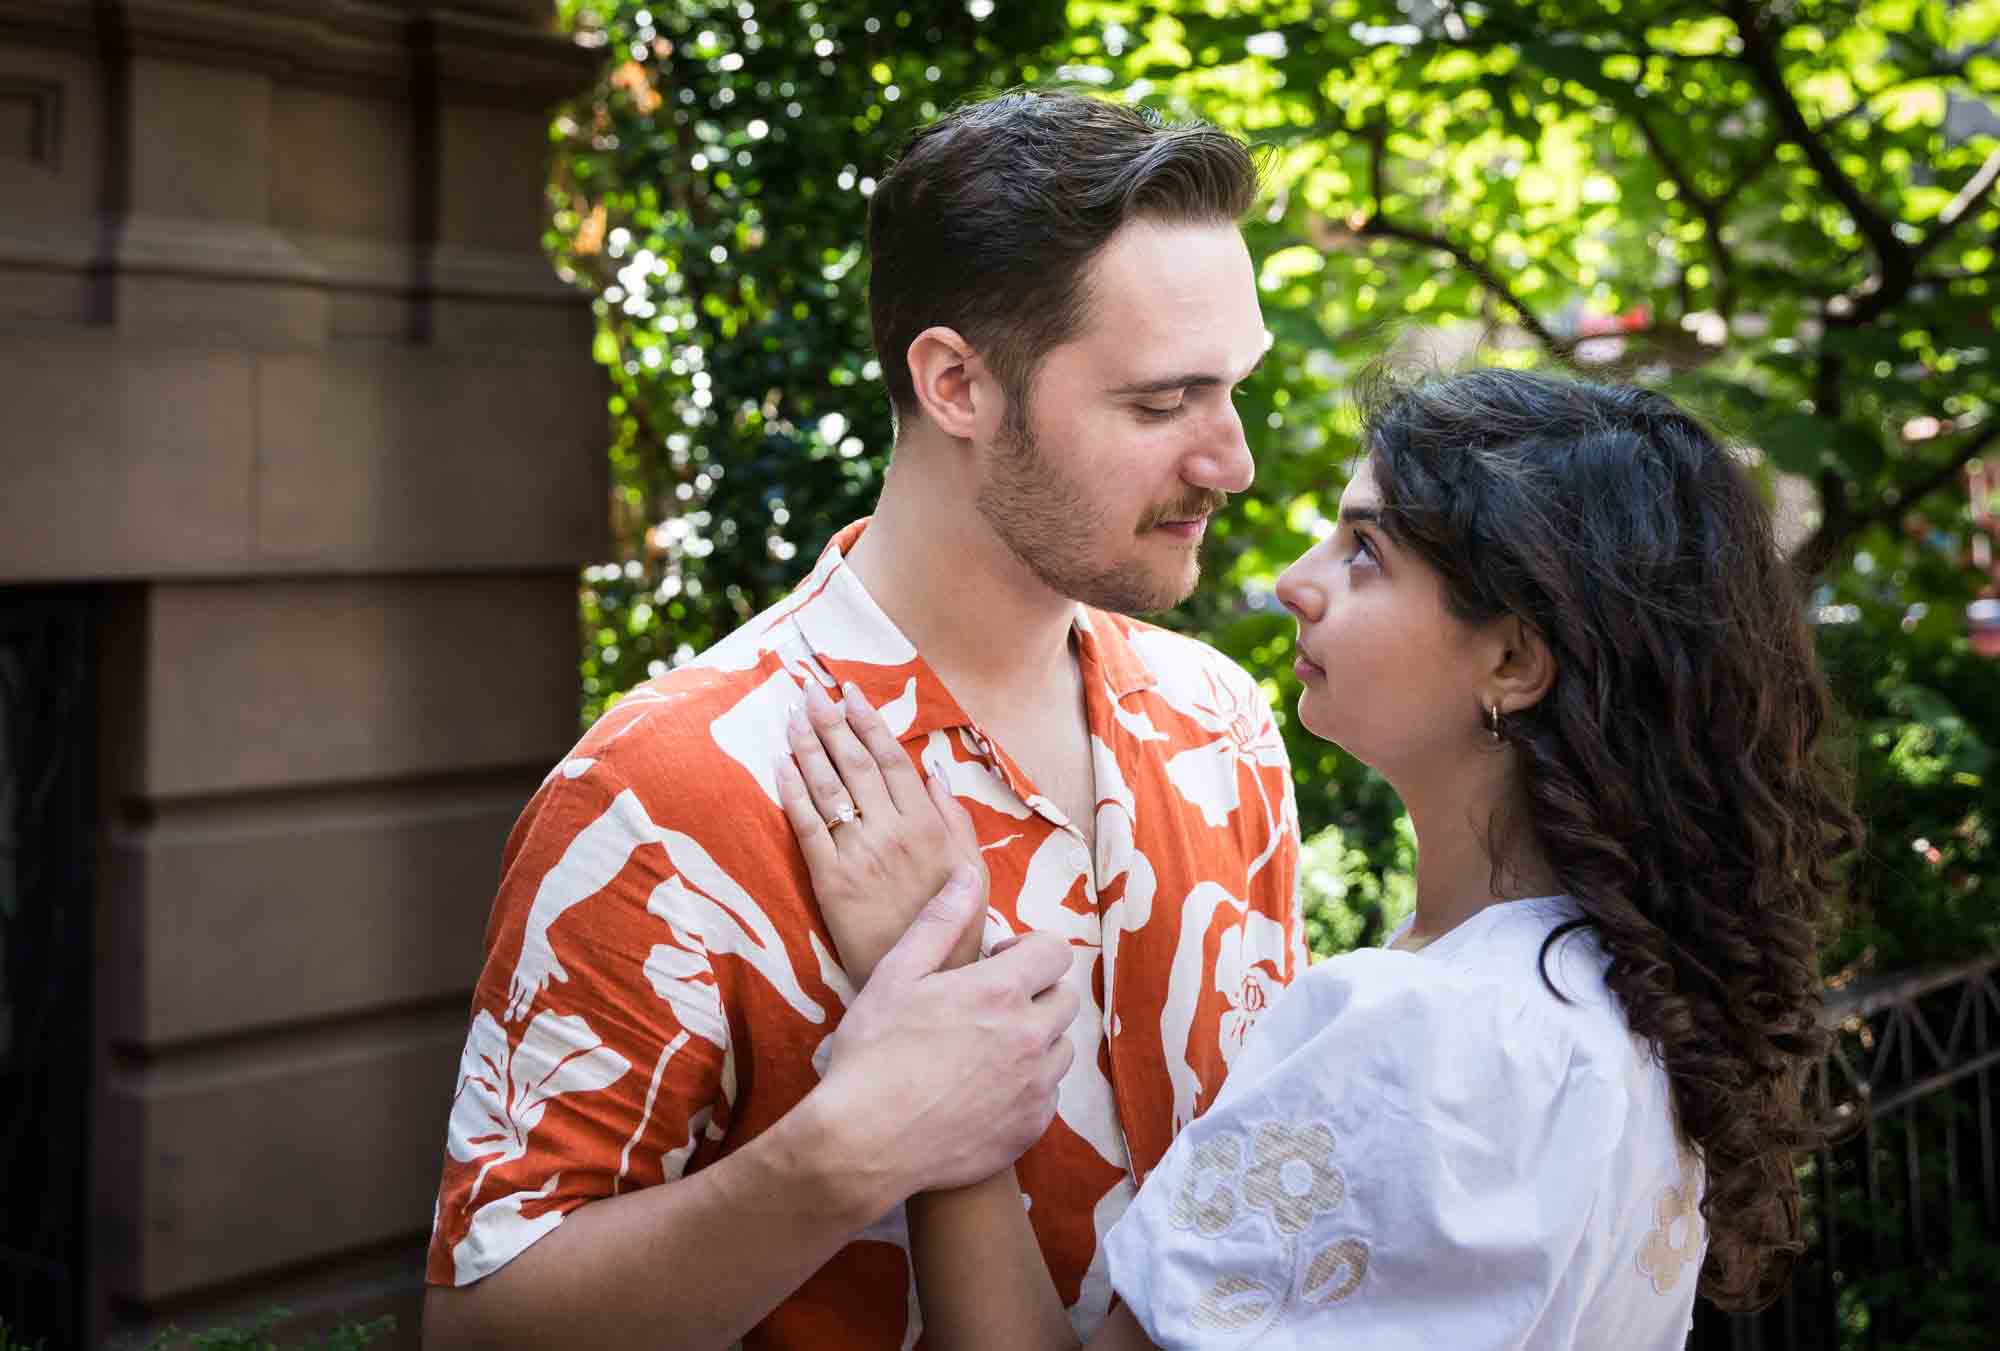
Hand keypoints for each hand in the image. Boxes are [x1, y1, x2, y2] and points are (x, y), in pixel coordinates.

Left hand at [776, 679, 986, 985]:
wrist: (926, 982)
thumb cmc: (953, 926)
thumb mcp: (973, 870)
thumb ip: (955, 819)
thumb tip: (934, 772)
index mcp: (927, 825)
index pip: (892, 760)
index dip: (869, 723)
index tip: (852, 694)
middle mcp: (892, 833)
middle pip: (855, 764)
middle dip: (831, 722)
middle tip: (811, 689)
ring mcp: (859, 856)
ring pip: (829, 789)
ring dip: (809, 747)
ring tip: (794, 715)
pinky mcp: (830, 882)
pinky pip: (808, 828)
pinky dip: (793, 794)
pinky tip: (781, 766)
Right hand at [816, 868, 1079, 1196]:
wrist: (864, 1143)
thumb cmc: (872, 1054)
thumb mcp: (896, 975)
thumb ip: (940, 921)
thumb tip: (969, 876)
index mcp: (1000, 991)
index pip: (1055, 951)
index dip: (1027, 950)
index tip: (995, 963)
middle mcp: (1030, 1037)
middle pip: (1064, 999)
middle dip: (1034, 993)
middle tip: (988, 1006)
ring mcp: (1035, 1087)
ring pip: (1060, 1048)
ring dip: (1035, 1040)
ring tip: (986, 1049)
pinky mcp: (1031, 1128)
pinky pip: (1048, 1094)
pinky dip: (1027, 1086)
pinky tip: (983, 1090)